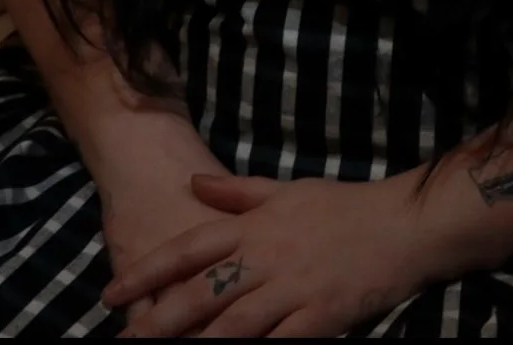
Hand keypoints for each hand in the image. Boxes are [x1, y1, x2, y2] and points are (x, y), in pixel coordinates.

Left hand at [103, 167, 433, 337]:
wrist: (402, 225)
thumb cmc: (343, 206)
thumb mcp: (287, 190)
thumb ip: (238, 192)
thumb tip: (192, 182)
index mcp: (255, 225)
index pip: (190, 248)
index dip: (148, 271)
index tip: (109, 293)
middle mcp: (266, 256)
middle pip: (201, 293)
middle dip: (156, 322)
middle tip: (122, 342)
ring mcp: (292, 290)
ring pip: (232, 325)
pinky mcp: (320, 319)